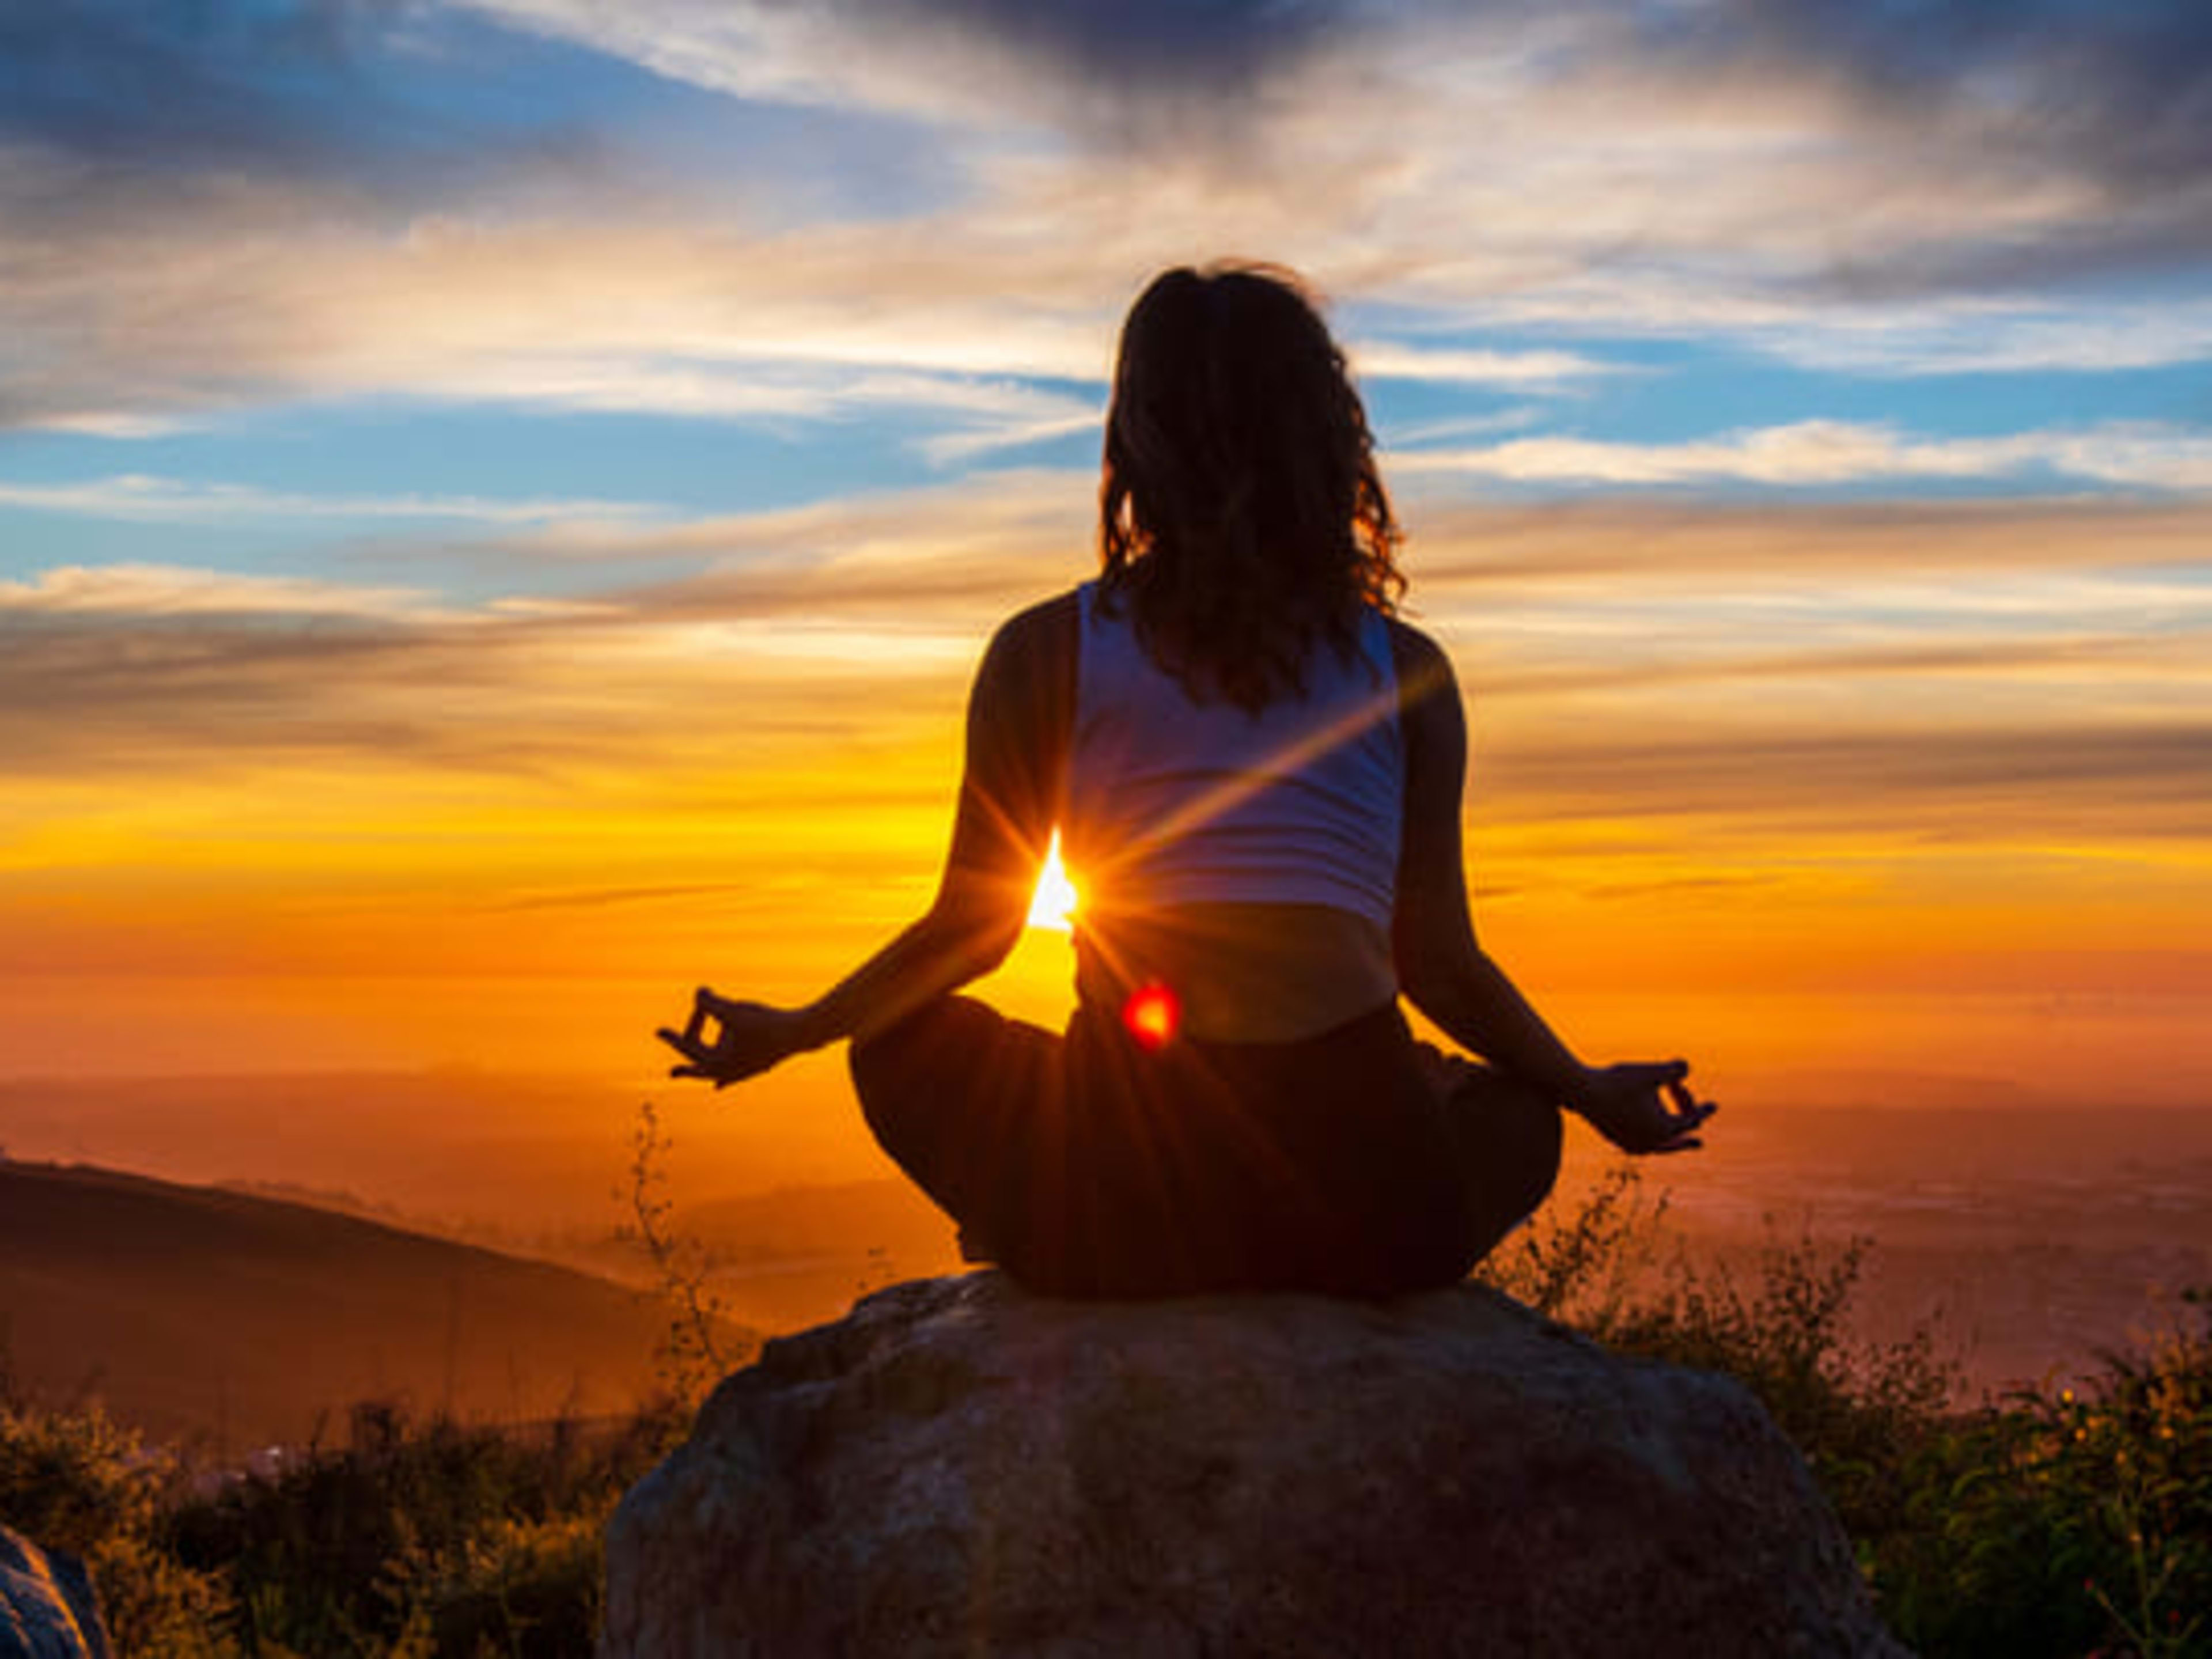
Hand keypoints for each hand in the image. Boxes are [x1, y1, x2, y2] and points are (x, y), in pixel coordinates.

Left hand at [657, 988, 808, 1088]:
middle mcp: (729, 1073)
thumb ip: (709, 1002)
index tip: (662, 1028)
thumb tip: (698, 994)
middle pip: (701, 1068)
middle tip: (671, 1073)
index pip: (690, 1045)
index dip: (678, 1032)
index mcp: (718, 1064)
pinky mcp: (758, 1065)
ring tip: (694, 1072)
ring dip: (706, 1065)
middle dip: (685, 1068)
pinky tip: (720, 1084)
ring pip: (718, 1068)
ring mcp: (745, 1071)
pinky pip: (734, 1074)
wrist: (802, 1033)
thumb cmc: (765, 1023)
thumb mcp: (733, 1009)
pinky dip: (725, 1078)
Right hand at [1570, 1060, 1715, 1154]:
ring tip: (1671, 1143)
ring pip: (1657, 1147)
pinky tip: (1645, 1136)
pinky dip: (1648, 1139)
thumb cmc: (1617, 1080)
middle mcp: (1650, 1142)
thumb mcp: (1651, 1070)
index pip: (1691, 1120)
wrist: (1580, 1091)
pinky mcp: (1616, 1140)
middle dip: (1687, 1135)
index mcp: (1664, 1128)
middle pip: (1677, 1142)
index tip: (1714, 1106)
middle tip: (1699, 1144)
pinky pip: (1639, 1144)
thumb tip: (1686, 1068)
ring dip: (1668, 1141)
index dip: (1703, 1110)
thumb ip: (1675, 1068)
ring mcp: (1631, 1144)